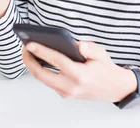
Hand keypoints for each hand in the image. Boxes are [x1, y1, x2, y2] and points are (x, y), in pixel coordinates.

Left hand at [22, 41, 136, 102]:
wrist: (114, 88)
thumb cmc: (106, 70)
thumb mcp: (101, 54)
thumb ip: (89, 48)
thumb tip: (77, 44)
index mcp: (80, 75)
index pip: (56, 61)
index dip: (41, 51)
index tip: (30, 44)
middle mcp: (71, 86)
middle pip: (42, 75)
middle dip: (30, 61)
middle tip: (25, 48)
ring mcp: (67, 93)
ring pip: (43, 80)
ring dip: (33, 67)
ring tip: (29, 53)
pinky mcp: (65, 94)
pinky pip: (49, 82)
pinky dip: (41, 71)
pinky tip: (38, 61)